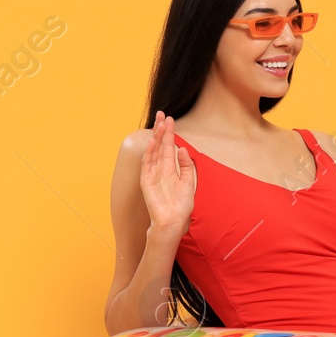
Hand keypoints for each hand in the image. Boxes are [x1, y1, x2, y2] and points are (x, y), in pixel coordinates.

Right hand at [141, 110, 196, 234]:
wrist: (173, 222)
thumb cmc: (180, 206)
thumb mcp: (189, 182)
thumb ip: (185, 165)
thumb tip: (182, 149)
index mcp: (170, 169)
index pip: (168, 147)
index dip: (169, 133)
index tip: (170, 119)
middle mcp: (160, 169)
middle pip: (159, 145)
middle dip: (161, 130)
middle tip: (162, 114)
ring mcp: (152, 174)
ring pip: (153, 151)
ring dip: (156, 137)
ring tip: (159, 123)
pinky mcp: (147, 181)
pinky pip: (147, 164)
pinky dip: (149, 152)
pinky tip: (153, 141)